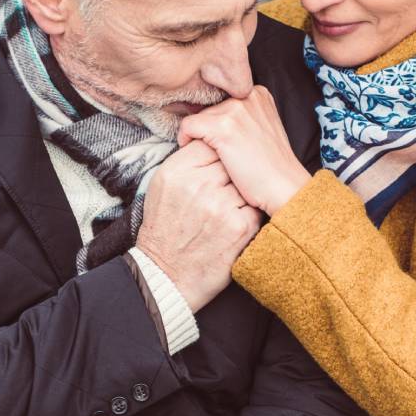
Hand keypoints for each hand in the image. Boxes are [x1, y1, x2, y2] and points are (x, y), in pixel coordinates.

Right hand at [135, 140, 261, 311]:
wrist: (166, 274)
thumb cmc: (164, 229)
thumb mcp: (161, 187)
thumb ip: (184, 161)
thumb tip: (209, 140)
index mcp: (177, 171)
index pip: (210, 144)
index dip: (216, 157)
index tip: (213, 171)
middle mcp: (198, 185)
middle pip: (231, 161)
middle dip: (229, 175)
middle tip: (220, 193)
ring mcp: (221, 206)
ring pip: (245, 183)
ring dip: (240, 194)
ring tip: (223, 211)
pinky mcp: (240, 226)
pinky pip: (254, 206)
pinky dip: (247, 214)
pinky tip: (232, 225)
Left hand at [176, 87, 311, 216]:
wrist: (284, 188)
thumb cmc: (271, 168)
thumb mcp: (261, 131)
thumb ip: (242, 119)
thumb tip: (211, 117)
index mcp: (258, 94)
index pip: (223, 101)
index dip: (218, 123)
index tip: (223, 142)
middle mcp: (248, 95)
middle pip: (209, 108)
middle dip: (208, 130)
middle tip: (221, 154)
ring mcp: (236, 110)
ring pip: (198, 117)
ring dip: (199, 138)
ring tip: (217, 158)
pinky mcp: (223, 126)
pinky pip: (188, 126)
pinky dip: (186, 140)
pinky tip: (200, 156)